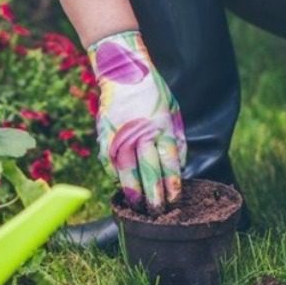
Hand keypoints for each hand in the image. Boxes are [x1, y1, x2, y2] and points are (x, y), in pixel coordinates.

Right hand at [89, 31, 186, 212]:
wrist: (122, 72)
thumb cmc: (152, 93)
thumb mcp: (173, 111)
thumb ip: (177, 139)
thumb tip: (180, 166)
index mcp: (162, 127)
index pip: (169, 163)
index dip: (172, 185)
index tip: (174, 200)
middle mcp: (142, 133)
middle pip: (149, 171)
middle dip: (154, 196)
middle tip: (158, 212)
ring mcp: (121, 136)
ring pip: (127, 172)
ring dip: (133, 192)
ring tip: (138, 208)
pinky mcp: (105, 137)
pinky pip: (111, 163)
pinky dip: (117, 177)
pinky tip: (122, 186)